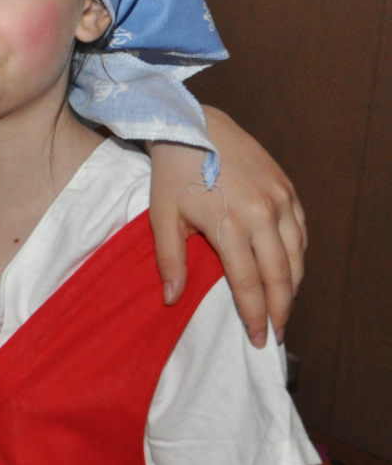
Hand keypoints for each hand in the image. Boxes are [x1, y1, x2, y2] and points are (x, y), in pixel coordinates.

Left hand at [149, 107, 304, 345]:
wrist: (195, 126)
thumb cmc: (174, 173)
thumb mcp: (162, 216)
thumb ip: (169, 260)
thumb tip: (172, 299)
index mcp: (228, 224)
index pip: (248, 283)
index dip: (254, 314)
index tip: (259, 337)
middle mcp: (262, 214)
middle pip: (281, 275)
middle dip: (281, 309)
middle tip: (278, 334)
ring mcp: (280, 200)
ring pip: (297, 256)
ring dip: (294, 286)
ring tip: (285, 308)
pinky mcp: (288, 189)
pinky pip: (301, 232)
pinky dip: (299, 256)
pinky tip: (290, 271)